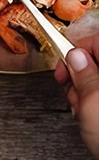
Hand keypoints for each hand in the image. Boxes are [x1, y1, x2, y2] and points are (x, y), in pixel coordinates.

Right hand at [55, 36, 98, 158]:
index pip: (98, 42)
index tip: (64, 66)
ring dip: (86, 93)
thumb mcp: (93, 102)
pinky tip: (91, 117)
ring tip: (82, 111)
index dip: (77, 51)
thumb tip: (76, 57)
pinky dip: (95, 104)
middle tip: (74, 93)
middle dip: (80, 76)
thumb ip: (83, 74)